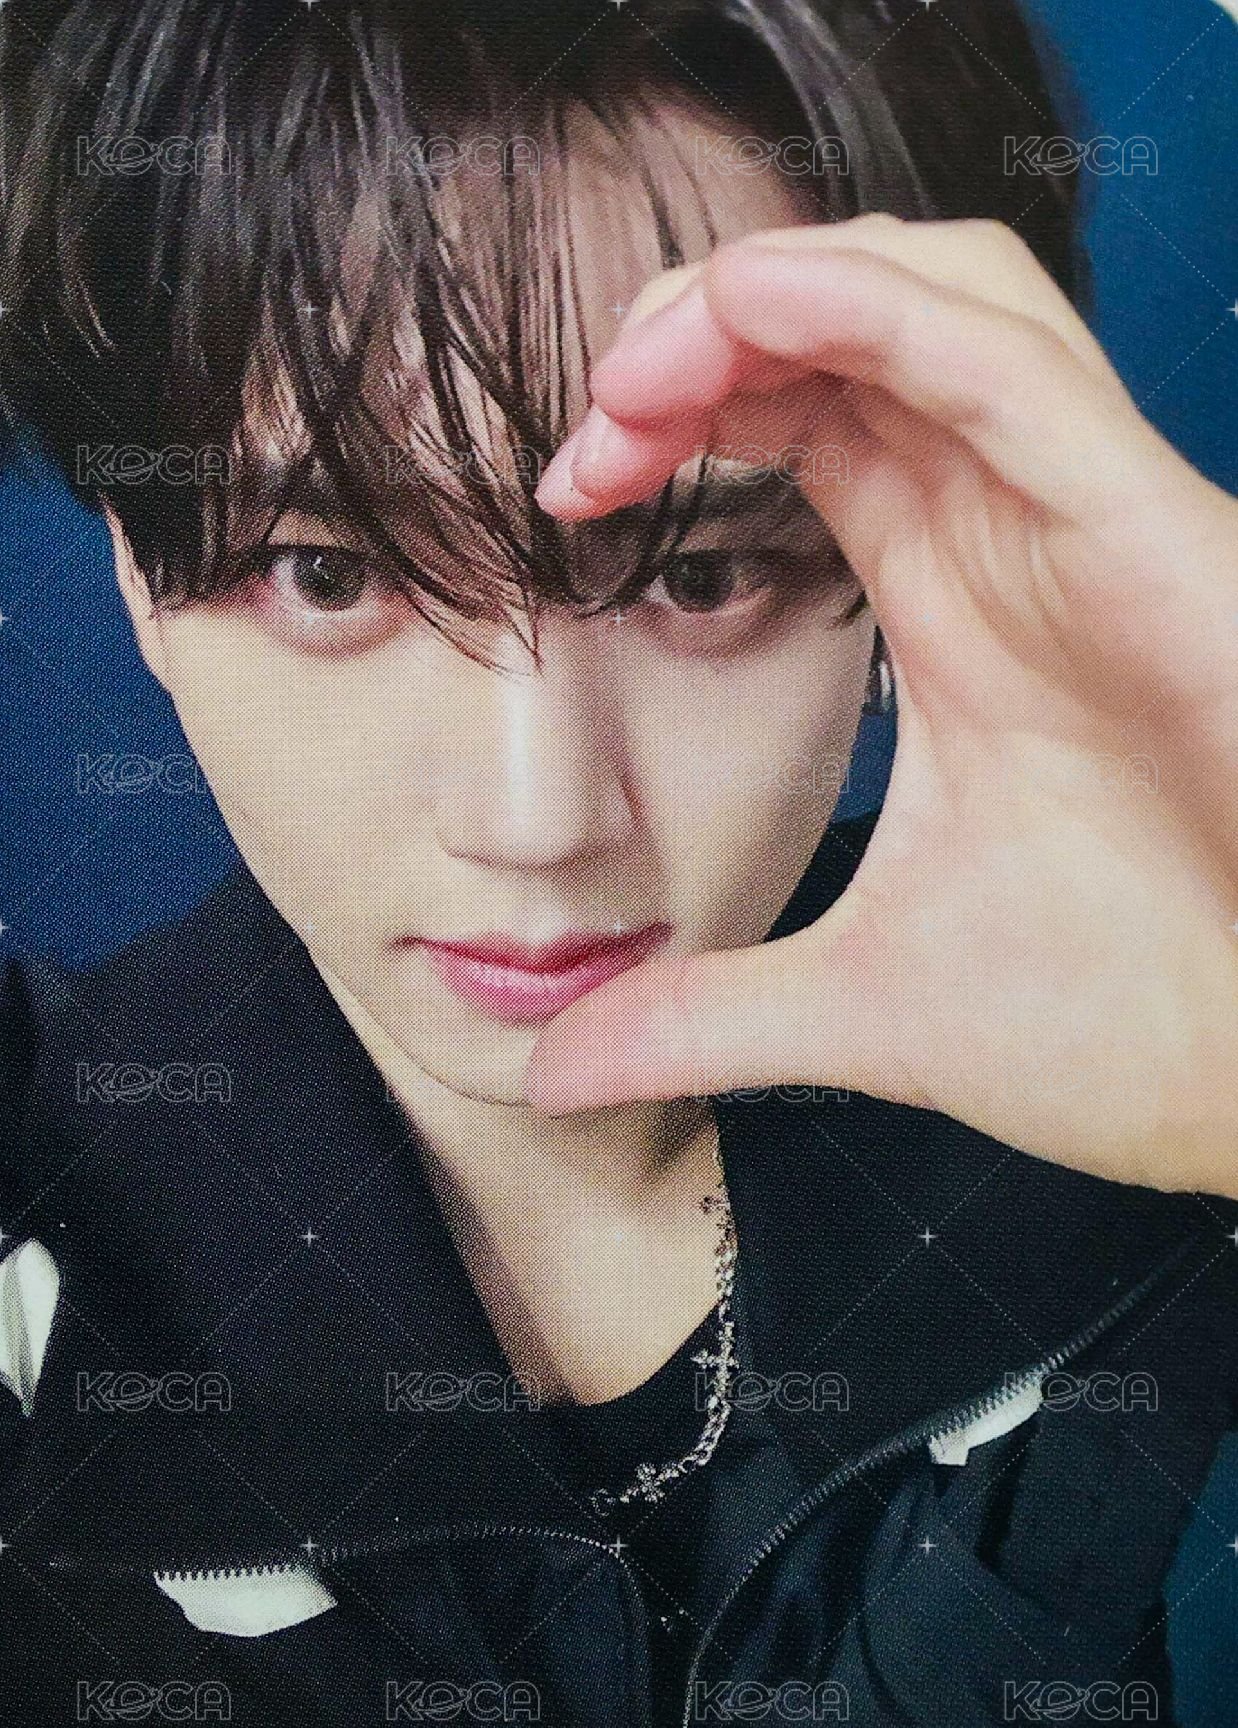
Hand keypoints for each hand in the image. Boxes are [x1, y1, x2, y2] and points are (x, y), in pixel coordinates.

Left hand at [523, 215, 1237, 1199]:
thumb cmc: (1124, 1020)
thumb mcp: (859, 1004)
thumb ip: (697, 1017)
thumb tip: (552, 1073)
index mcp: (951, 601)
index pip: (804, 419)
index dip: (677, 407)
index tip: (567, 491)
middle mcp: (1014, 534)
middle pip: (852, 323)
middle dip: (699, 326)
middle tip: (593, 414)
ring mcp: (1084, 523)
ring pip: (937, 294)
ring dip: (770, 290)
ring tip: (644, 366)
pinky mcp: (1151, 536)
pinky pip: (1014, 369)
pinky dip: (880, 311)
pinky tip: (749, 312)